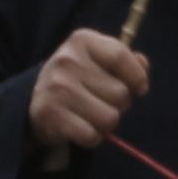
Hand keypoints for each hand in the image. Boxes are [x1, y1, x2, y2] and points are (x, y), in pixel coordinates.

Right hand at [24, 29, 152, 160]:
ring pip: (110, 118)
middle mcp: (67, 60)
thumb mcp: (97, 61)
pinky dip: (91, 138)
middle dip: (118, 104)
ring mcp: (57, 87)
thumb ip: (124, 60)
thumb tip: (143, 64)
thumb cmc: (76, 79)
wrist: (34, 101)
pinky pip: (92, 136)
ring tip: (90, 115)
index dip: (137, 77)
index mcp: (81, 40)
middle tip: (100, 102)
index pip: (121, 57)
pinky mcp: (50, 114)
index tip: (138, 88)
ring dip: (105, 124)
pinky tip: (79, 128)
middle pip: (120, 93)